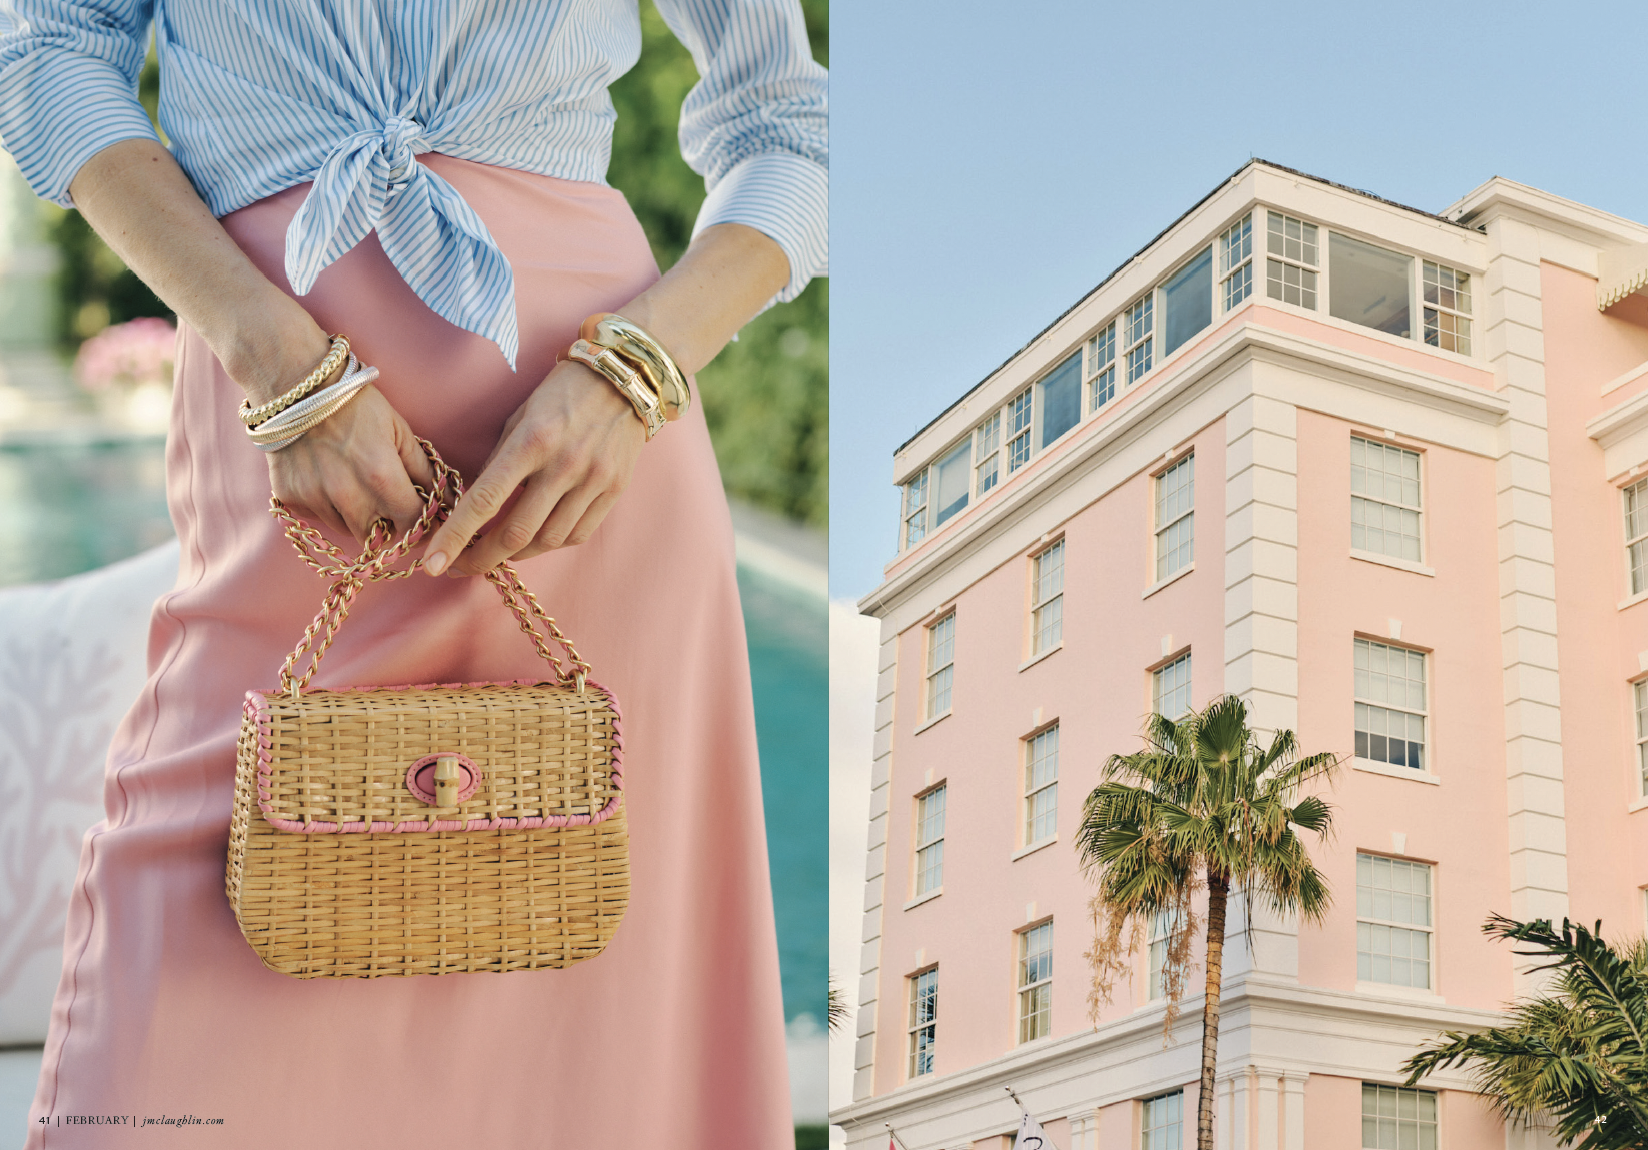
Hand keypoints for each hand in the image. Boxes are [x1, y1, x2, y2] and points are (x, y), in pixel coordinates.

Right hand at [265, 384, 436, 542]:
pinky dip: (327, 508)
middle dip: (389, 525)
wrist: (296, 385)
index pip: (412, 524)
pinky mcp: (289, 498)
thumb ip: (424, 471)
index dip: (422, 523)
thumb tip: (450, 503)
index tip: (422, 517)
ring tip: (355, 484)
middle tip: (388, 502)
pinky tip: (327, 479)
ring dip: (357, 518)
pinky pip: (317, 519)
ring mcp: (315, 498)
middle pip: (379, 537)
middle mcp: (347, 495)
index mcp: (381, 476)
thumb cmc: (355, 403)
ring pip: (347, 530)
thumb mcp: (398, 431)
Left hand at [422, 360, 644, 575]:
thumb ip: (500, 462)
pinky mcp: (614, 490)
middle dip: (483, 558)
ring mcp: (593, 480)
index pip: (485, 501)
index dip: (455, 538)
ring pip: (548, 540)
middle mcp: (564, 465)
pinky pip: (577, 534)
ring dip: (517, 553)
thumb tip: (477, 506)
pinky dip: (551, 542)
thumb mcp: (520, 417)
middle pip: (516, 533)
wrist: (623, 379)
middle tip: (462, 565)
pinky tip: (538, 536)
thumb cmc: (561, 394)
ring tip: (500, 549)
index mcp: (531, 441)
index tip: (433, 563)